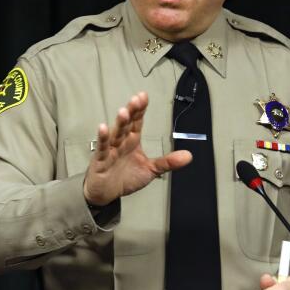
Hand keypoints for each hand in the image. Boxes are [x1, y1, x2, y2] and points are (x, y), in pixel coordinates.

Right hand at [83, 92, 191, 206]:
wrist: (105, 193)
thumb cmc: (125, 178)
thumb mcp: (150, 170)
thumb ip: (167, 162)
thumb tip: (189, 155)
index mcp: (132, 141)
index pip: (137, 122)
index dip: (140, 109)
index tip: (143, 96)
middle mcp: (121, 142)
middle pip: (127, 124)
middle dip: (131, 112)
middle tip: (136, 100)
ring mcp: (110, 149)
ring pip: (115, 133)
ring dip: (119, 123)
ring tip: (124, 112)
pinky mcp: (101, 160)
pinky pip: (102, 148)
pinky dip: (103, 138)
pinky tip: (103, 127)